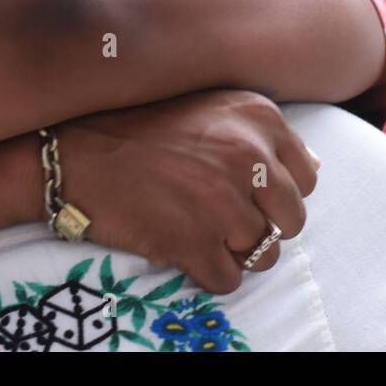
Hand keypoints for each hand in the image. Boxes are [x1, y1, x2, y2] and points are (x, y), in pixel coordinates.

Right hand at [52, 89, 317, 293]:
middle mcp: (248, 156)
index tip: (245, 192)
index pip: (307, 178)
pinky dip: (206, 272)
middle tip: (220, 217)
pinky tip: (180, 245)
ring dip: (233, 251)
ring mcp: (222, 201)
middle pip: (291, 221)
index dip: (277, 193)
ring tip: (196, 229)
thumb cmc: (139, 128)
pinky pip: (227, 279)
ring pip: (264, 255)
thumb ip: (261, 133)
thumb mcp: (210, 107)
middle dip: (261, 226)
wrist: (73, 154)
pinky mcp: (194, 241)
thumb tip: (312, 167)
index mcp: (258, 118)